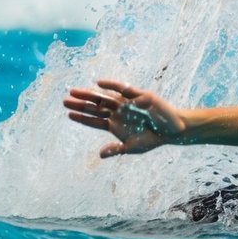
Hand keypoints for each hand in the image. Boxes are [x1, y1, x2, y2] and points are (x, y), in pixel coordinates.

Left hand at [65, 79, 184, 157]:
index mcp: (115, 125)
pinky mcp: (138, 96)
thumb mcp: (133, 147)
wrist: (172, 130)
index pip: (94, 121)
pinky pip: (123, 89)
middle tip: (64, 100)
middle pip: (95, 108)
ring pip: (104, 98)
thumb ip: (117, 149)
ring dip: (89, 95)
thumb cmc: (153, 139)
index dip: (81, 117)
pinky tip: (99, 83)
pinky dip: (112, 86)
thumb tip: (100, 155)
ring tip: (74, 91)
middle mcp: (118, 112)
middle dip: (80, 104)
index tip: (69, 113)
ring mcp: (127, 104)